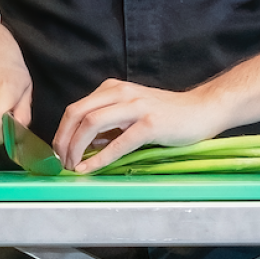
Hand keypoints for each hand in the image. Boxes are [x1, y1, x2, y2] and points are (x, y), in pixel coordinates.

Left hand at [55, 80, 230, 173]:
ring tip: (72, 166)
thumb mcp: (131, 112)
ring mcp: (136, 107)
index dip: (61, 131)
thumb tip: (83, 144)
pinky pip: (118, 143)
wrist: (202, 110)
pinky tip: (89, 169)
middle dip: (63, 140)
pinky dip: (99, 158)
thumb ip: (108, 124)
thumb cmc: (167, 114)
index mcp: (113, 89)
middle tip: (60, 161)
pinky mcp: (150, 124)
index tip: (57, 152)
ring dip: (76, 148)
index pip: (75, 108)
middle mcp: (121, 93)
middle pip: (77, 113)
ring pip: (91, 123)